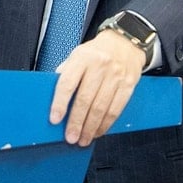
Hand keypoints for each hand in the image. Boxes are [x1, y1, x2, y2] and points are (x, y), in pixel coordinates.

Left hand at [49, 30, 145, 146]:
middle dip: (76, 122)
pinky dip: (106, 124)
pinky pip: (116, 109)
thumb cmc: (96, 52)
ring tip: (83, 139)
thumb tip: (54, 97)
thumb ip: (66, 73)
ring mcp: (115, 76)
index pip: (67, 82)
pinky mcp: (128, 85)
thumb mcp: (77, 55)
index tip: (54, 119)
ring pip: (101, 108)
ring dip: (91, 128)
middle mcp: (99, 66)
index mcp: (82, 58)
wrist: (125, 42)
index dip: (60, 103)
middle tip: (70, 137)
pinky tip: (98, 132)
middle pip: (85, 99)